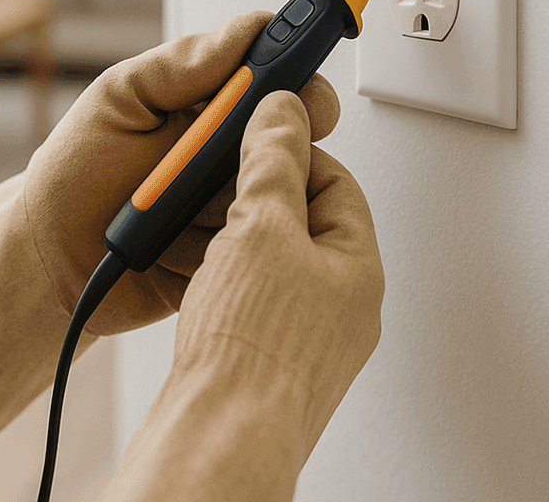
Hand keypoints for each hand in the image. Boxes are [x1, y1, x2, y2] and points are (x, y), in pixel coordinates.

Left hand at [23, 10, 339, 333]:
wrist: (52, 263)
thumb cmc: (73, 178)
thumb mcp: (116, 101)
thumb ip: (179, 65)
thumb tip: (245, 30)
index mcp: (210, 105)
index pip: (278, 73)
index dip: (295, 72)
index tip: (292, 79)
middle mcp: (231, 151)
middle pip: (296, 134)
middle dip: (278, 142)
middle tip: (229, 154)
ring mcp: (235, 203)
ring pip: (283, 191)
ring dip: (246, 197)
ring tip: (184, 210)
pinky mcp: (234, 254)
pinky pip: (263, 246)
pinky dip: (235, 244)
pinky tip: (191, 246)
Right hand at [175, 90, 383, 456]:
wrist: (219, 434)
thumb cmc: (252, 351)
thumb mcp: (261, 225)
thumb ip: (271, 161)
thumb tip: (283, 113)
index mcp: (357, 269)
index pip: (335, 182)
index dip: (291, 152)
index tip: (253, 138)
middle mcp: (338, 305)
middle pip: (298, 220)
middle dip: (252, 197)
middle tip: (214, 186)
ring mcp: (303, 337)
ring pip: (266, 260)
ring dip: (228, 238)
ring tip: (194, 236)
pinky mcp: (263, 359)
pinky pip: (244, 299)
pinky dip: (215, 278)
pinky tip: (191, 282)